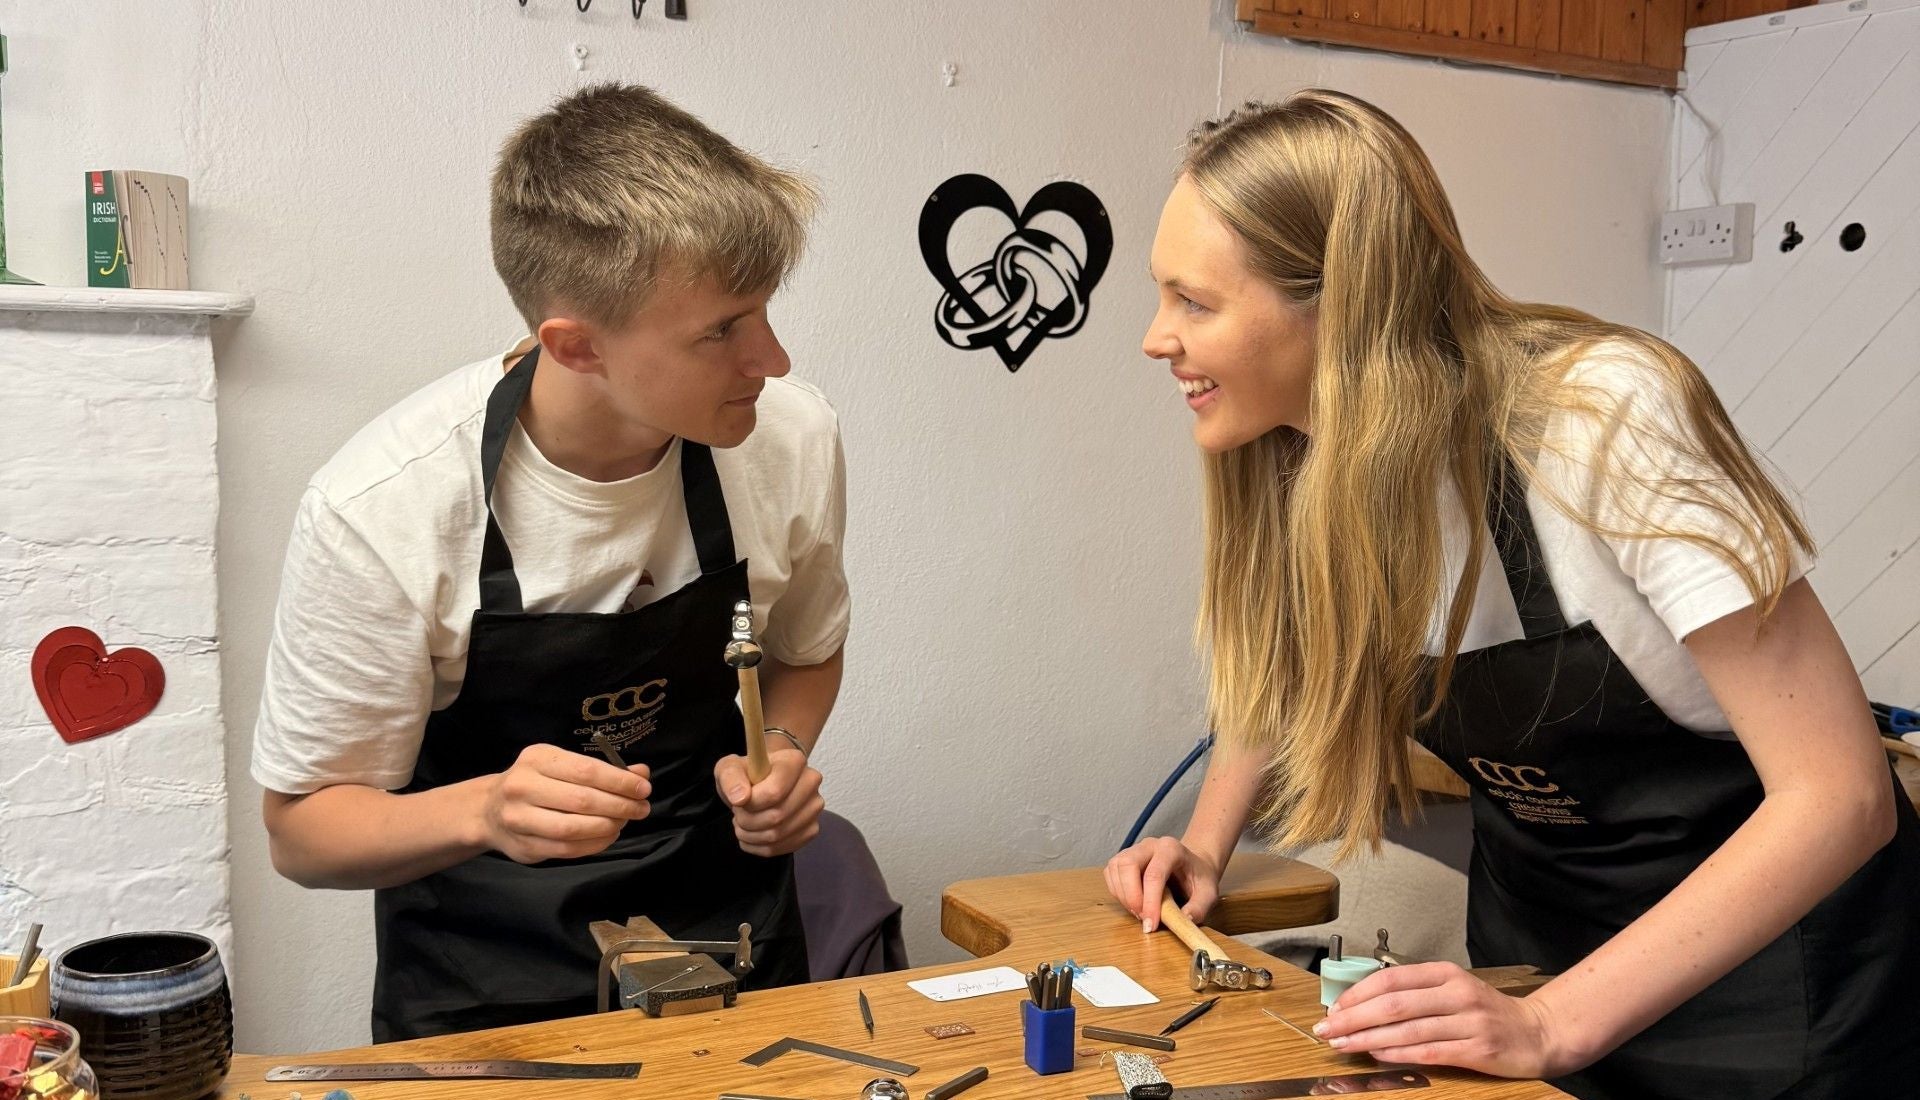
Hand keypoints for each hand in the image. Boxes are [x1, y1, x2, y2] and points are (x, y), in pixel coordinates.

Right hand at [480, 743, 650, 863]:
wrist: (489, 810)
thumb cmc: (536, 783)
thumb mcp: (563, 765)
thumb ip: (602, 770)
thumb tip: (642, 774)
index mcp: (536, 758)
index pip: (586, 770)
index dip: (620, 781)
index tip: (644, 788)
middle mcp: (523, 786)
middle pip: (582, 800)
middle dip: (619, 805)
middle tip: (641, 808)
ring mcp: (519, 818)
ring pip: (573, 828)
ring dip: (608, 827)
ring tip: (624, 822)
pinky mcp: (523, 846)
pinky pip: (567, 849)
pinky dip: (594, 844)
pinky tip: (608, 836)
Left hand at [714, 747, 822, 856]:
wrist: (761, 785)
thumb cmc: (747, 774)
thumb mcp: (730, 767)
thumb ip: (731, 778)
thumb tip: (740, 798)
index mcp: (794, 761)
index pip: (774, 793)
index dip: (751, 803)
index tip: (738, 801)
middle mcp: (811, 783)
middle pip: (777, 816)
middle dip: (747, 820)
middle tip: (738, 813)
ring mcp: (814, 808)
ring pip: (777, 836)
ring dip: (750, 835)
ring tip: (743, 822)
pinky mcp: (811, 829)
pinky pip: (781, 848)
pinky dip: (758, 846)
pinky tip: (752, 834)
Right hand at [1104, 836, 1223, 931]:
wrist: (1193, 865)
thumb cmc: (1199, 878)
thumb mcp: (1209, 893)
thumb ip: (1199, 908)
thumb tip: (1183, 921)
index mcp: (1171, 849)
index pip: (1154, 874)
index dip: (1150, 902)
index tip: (1151, 925)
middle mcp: (1149, 845)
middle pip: (1127, 865)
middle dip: (1131, 896)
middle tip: (1142, 917)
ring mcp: (1134, 849)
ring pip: (1115, 868)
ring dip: (1123, 896)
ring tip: (1140, 912)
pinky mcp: (1123, 859)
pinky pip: (1111, 874)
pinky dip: (1117, 893)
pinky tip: (1133, 903)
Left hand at [1315, 962, 1585, 1078]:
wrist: (1536, 1032)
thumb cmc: (1486, 1013)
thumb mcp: (1451, 990)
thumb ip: (1415, 994)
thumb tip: (1363, 1006)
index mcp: (1445, 974)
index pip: (1391, 979)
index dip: (1358, 993)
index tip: (1334, 1007)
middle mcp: (1456, 993)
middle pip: (1393, 1004)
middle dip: (1354, 1017)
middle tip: (1328, 1029)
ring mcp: (1468, 1021)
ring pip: (1407, 1029)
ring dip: (1369, 1039)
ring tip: (1344, 1045)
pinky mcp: (1477, 1049)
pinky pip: (1429, 1051)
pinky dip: (1399, 1054)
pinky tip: (1378, 1056)